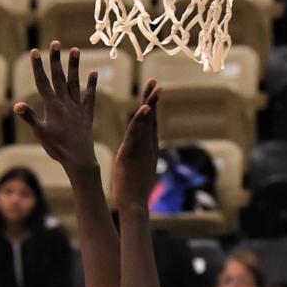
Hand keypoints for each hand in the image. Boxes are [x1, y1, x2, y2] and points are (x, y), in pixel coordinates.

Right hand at [13, 41, 97, 169]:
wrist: (79, 159)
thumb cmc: (57, 148)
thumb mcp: (40, 133)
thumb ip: (29, 117)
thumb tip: (16, 105)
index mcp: (52, 106)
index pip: (42, 82)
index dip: (38, 67)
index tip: (34, 51)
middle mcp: (65, 103)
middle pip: (59, 77)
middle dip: (56, 60)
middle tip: (56, 42)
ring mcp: (77, 107)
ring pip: (74, 82)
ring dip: (74, 66)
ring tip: (75, 50)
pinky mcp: (86, 114)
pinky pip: (89, 96)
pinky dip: (91, 85)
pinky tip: (94, 73)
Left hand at [113, 80, 160, 209]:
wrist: (134, 205)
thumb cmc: (133, 192)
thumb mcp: (138, 171)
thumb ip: (138, 161)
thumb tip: (135, 157)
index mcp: (149, 149)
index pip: (151, 124)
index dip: (153, 107)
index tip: (154, 92)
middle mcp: (149, 146)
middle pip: (152, 118)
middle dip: (153, 99)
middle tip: (155, 82)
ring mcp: (142, 149)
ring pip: (147, 122)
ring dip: (149, 103)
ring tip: (153, 86)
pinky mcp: (131, 153)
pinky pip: (136, 133)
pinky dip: (141, 119)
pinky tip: (144, 107)